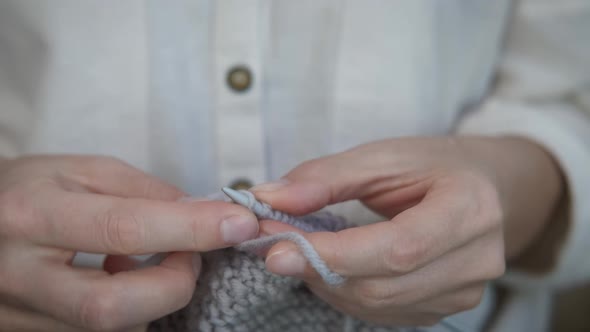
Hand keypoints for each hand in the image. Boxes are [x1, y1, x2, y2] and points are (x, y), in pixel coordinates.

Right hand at [0, 155, 257, 330]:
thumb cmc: (28, 189)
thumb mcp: (82, 170)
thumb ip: (145, 191)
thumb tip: (203, 215)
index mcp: (31, 215)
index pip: (123, 228)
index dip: (190, 228)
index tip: (239, 223)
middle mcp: (19, 276)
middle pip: (112, 308)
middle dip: (174, 284)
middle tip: (190, 255)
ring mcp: (21, 317)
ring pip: (111, 331)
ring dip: (154, 299)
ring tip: (151, 262)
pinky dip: (132, 312)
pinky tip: (123, 280)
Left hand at [253, 136, 563, 325]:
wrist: (481, 188)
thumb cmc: (433, 166)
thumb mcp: (383, 156)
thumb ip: (326, 177)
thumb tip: (271, 199)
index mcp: (469, 209)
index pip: (399, 248)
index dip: (335, 254)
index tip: (278, 248)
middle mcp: (476, 260)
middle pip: (384, 285)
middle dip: (318, 269)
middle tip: (274, 246)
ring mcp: (464, 292)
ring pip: (378, 304)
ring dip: (326, 282)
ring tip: (300, 251)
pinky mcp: (445, 307)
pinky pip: (383, 312)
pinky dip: (345, 292)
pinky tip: (330, 267)